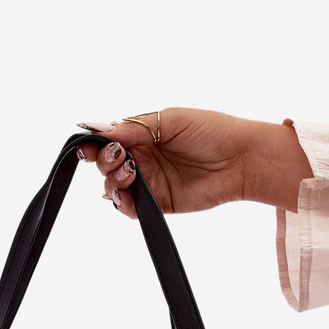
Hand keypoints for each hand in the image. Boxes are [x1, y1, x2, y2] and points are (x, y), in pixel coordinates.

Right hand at [76, 108, 311, 218]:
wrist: (242, 159)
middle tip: (120, 156)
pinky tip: (128, 194)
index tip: (87, 146)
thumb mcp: (170, 120)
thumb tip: (98, 128)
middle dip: (105, 161)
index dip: (93, 144)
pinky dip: (123, 203)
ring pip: (114, 187)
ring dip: (113, 181)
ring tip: (130, 172)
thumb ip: (134, 127)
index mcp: (142, 134)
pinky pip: (131, 208)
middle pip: (106, 164)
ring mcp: (149, 182)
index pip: (108, 140)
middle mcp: (142, 158)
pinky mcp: (159, 204)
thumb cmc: (212, 130)